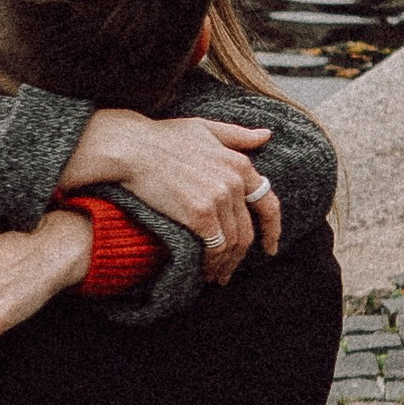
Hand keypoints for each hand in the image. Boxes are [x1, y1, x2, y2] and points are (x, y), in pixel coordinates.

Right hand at [67, 112, 278, 277]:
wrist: (131, 147)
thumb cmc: (161, 137)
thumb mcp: (205, 128)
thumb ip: (237, 135)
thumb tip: (266, 135)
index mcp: (239, 163)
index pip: (268, 203)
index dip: (272, 229)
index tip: (270, 246)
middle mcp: (234, 181)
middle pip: (247, 230)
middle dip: (241, 256)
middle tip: (229, 271)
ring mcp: (218, 198)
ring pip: (233, 243)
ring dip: (225, 264)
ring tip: (214, 276)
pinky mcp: (199, 213)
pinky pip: (215, 248)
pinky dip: (212, 263)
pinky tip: (203, 271)